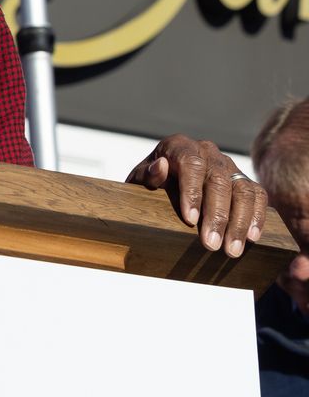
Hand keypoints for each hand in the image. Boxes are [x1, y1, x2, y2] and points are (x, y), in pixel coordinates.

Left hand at [126, 134, 264, 256]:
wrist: (161, 183)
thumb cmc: (148, 182)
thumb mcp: (138, 179)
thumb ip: (147, 174)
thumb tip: (161, 166)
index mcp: (179, 146)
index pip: (191, 164)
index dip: (193, 192)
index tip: (190, 220)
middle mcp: (207, 151)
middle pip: (219, 181)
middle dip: (217, 215)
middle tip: (211, 245)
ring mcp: (228, 165)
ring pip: (242, 190)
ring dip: (239, 222)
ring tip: (231, 250)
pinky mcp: (243, 180)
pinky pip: (257, 195)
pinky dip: (257, 216)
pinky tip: (252, 237)